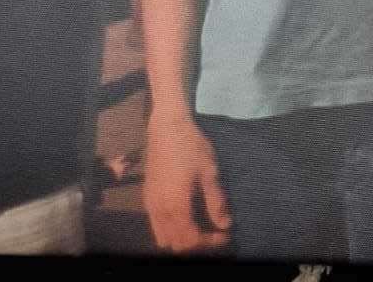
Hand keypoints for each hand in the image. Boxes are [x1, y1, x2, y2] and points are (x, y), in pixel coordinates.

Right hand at [143, 109, 232, 252]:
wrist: (166, 128)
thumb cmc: (191, 146)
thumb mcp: (210, 172)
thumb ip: (216, 201)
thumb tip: (225, 224)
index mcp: (176, 205)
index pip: (190, 239)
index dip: (209, 242)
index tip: (225, 234)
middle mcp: (159, 211)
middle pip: (175, 244)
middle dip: (196, 244)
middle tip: (215, 233)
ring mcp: (150, 205)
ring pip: (163, 238)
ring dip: (182, 239)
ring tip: (202, 228)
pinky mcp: (147, 199)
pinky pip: (157, 226)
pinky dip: (171, 230)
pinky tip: (187, 218)